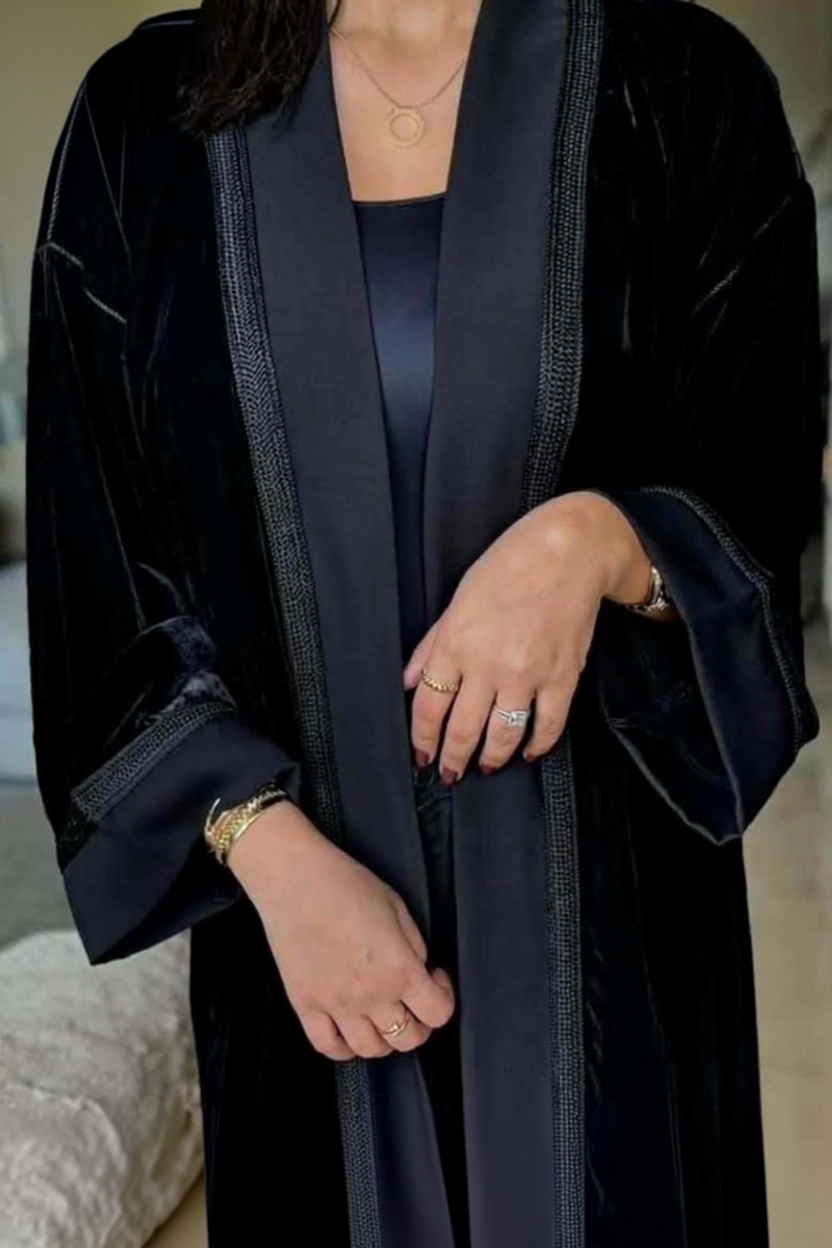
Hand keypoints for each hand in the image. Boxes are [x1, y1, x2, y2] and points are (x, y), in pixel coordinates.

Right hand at [227, 802, 455, 1060]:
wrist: (294, 879)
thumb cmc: (348, 884)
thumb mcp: (397, 907)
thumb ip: (414, 945)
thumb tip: (418, 970)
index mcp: (399, 968)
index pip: (438, 1013)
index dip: (444, 997)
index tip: (434, 978)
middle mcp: (371, 996)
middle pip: (408, 1039)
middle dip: (419, 1023)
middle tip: (411, 1000)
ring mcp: (335, 1006)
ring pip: (370, 1050)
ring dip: (384, 1038)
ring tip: (381, 1013)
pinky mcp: (305, 1006)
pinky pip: (328, 1046)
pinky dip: (344, 1046)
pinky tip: (349, 1028)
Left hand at [404, 491, 652, 780]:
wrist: (568, 552)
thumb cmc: (509, 565)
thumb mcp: (457, 600)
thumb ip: (431, 646)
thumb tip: (411, 682)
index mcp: (456, 643)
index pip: (429, 707)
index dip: (423, 739)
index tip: (423, 755)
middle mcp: (488, 665)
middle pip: (463, 729)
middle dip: (452, 759)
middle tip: (450, 773)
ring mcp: (528, 675)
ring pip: (503, 736)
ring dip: (491, 759)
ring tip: (486, 767)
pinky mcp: (563, 678)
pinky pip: (547, 726)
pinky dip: (536, 746)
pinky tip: (527, 752)